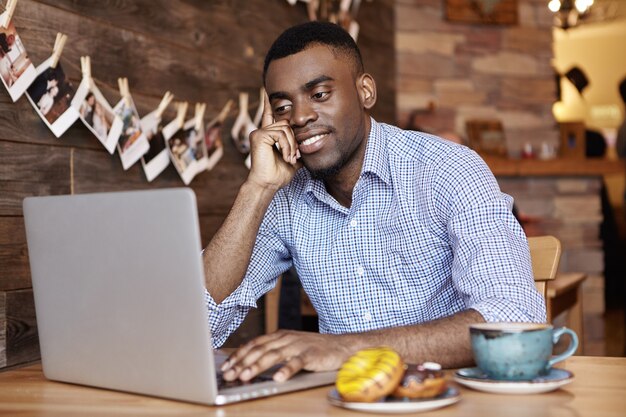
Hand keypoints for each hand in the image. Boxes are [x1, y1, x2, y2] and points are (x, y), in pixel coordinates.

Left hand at [221, 330, 351, 381]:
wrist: (341, 345)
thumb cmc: (313, 349)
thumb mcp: (290, 346)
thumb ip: (272, 352)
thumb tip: (248, 365)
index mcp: (279, 336)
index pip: (254, 344)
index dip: (239, 355)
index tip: (226, 366)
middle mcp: (286, 338)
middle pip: (260, 350)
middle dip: (242, 363)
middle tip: (229, 374)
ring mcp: (298, 346)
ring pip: (274, 355)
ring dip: (258, 366)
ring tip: (246, 376)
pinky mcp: (311, 355)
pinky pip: (297, 363)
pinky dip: (286, 370)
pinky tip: (278, 378)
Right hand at [247, 92, 301, 189]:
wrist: (267, 185)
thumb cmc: (277, 176)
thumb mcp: (292, 160)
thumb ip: (297, 149)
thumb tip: (308, 145)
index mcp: (268, 136)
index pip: (269, 116)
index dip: (268, 104)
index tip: (267, 92)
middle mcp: (261, 132)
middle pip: (286, 124)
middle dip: (294, 141)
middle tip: (295, 157)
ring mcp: (258, 133)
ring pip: (285, 129)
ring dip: (291, 145)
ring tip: (290, 159)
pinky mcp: (258, 136)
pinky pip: (280, 134)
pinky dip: (286, 146)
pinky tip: (285, 157)